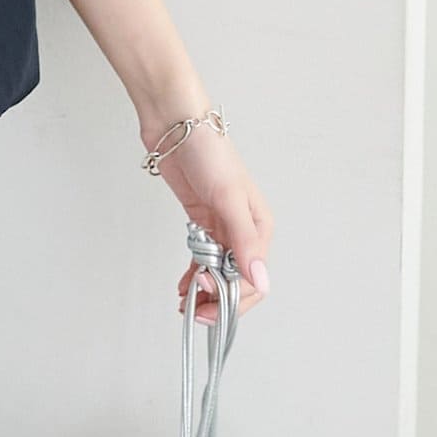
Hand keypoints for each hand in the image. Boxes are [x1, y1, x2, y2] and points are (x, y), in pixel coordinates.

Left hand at [144, 110, 272, 325]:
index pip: (255, 278)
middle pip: (237, 279)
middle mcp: (243, 230)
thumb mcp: (228, 197)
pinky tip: (183, 287)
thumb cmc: (209, 152)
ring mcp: (220, 226)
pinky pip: (202, 257)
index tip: (209, 299)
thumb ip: (243, 241)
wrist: (176, 125)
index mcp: (260, 226)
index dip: (234, 295)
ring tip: (185, 305)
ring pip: (218, 271)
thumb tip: (261, 280)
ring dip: (205, 290)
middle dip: (219, 299)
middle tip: (195, 311)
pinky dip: (194, 274)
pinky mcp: (200, 221)